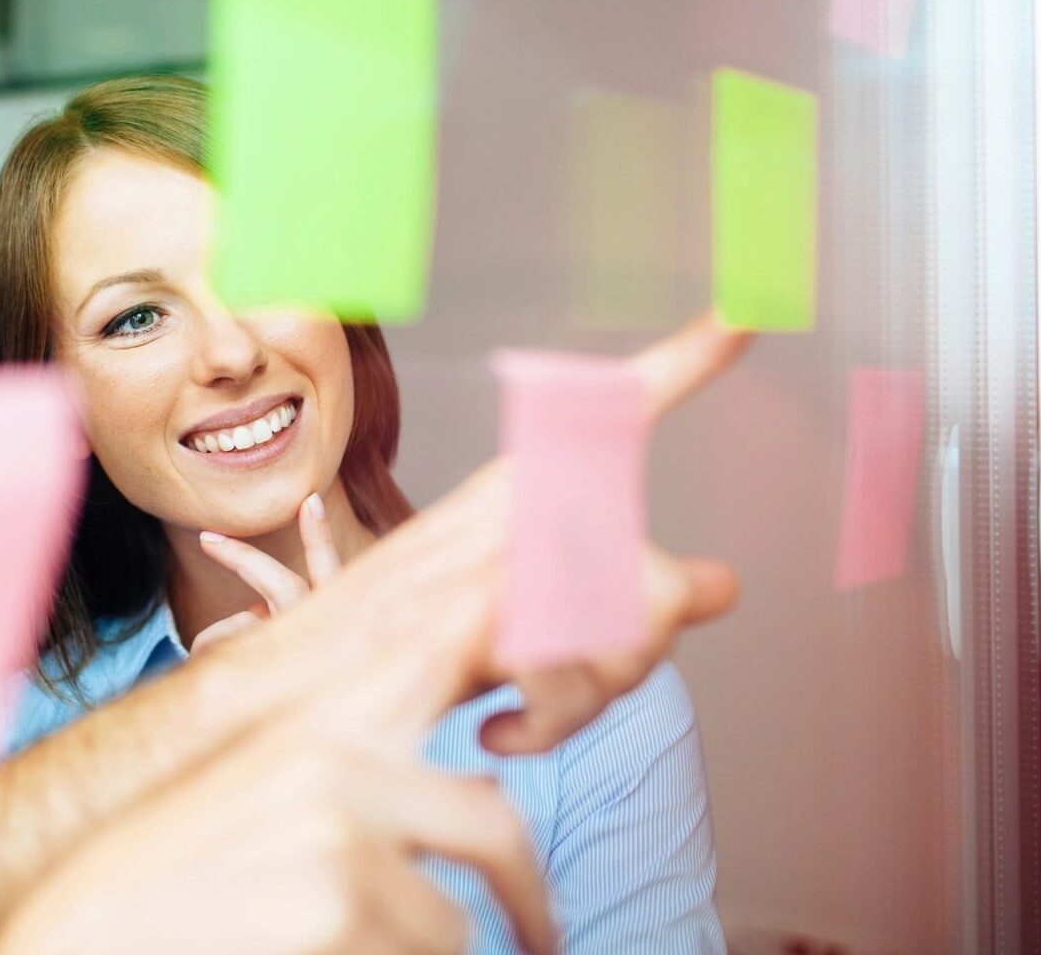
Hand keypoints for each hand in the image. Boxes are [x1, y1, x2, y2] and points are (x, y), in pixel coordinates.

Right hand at [0, 636, 555, 954]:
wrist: (76, 934)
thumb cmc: (173, 882)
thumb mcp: (269, 804)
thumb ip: (369, 778)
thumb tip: (477, 791)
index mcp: (315, 719)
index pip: (441, 648)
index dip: (522, 617)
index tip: (608, 587)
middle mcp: (331, 758)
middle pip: (493, 822)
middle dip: (529, 897)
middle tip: (545, 939)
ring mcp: (335, 830)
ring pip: (454, 921)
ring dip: (418, 954)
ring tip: (339, 948)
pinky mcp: (336, 904)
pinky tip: (308, 950)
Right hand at [207, 312, 750, 757]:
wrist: (294, 692)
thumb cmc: (397, 648)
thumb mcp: (512, 614)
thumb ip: (620, 602)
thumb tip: (726, 584)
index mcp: (518, 489)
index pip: (618, 409)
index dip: (690, 361)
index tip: (747, 313)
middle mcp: (510, 505)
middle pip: (661, 588)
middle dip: (634, 658)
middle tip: (562, 683)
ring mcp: (493, 557)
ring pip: (631, 643)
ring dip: (581, 702)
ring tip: (519, 710)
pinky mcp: (474, 616)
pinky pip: (573, 683)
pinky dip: (542, 722)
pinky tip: (502, 727)